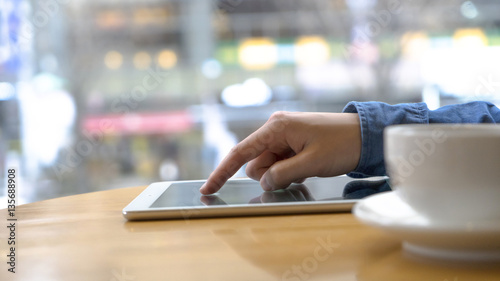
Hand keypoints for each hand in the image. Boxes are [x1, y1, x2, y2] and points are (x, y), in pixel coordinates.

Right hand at [199, 111, 361, 194]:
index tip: (207, 189)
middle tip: (299, 171)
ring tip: (307, 167)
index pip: (240, 153)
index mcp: (276, 127)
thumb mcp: (311, 164)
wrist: (366, 135)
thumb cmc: (341, 144)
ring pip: (268, 166)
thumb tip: (262, 182)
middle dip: (270, 174)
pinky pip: (281, 163)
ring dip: (282, 173)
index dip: (222, 172)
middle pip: (255, 163)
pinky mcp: (293, 142)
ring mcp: (284, 135)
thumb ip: (282, 175)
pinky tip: (309, 166)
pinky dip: (290, 171)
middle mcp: (276, 128)